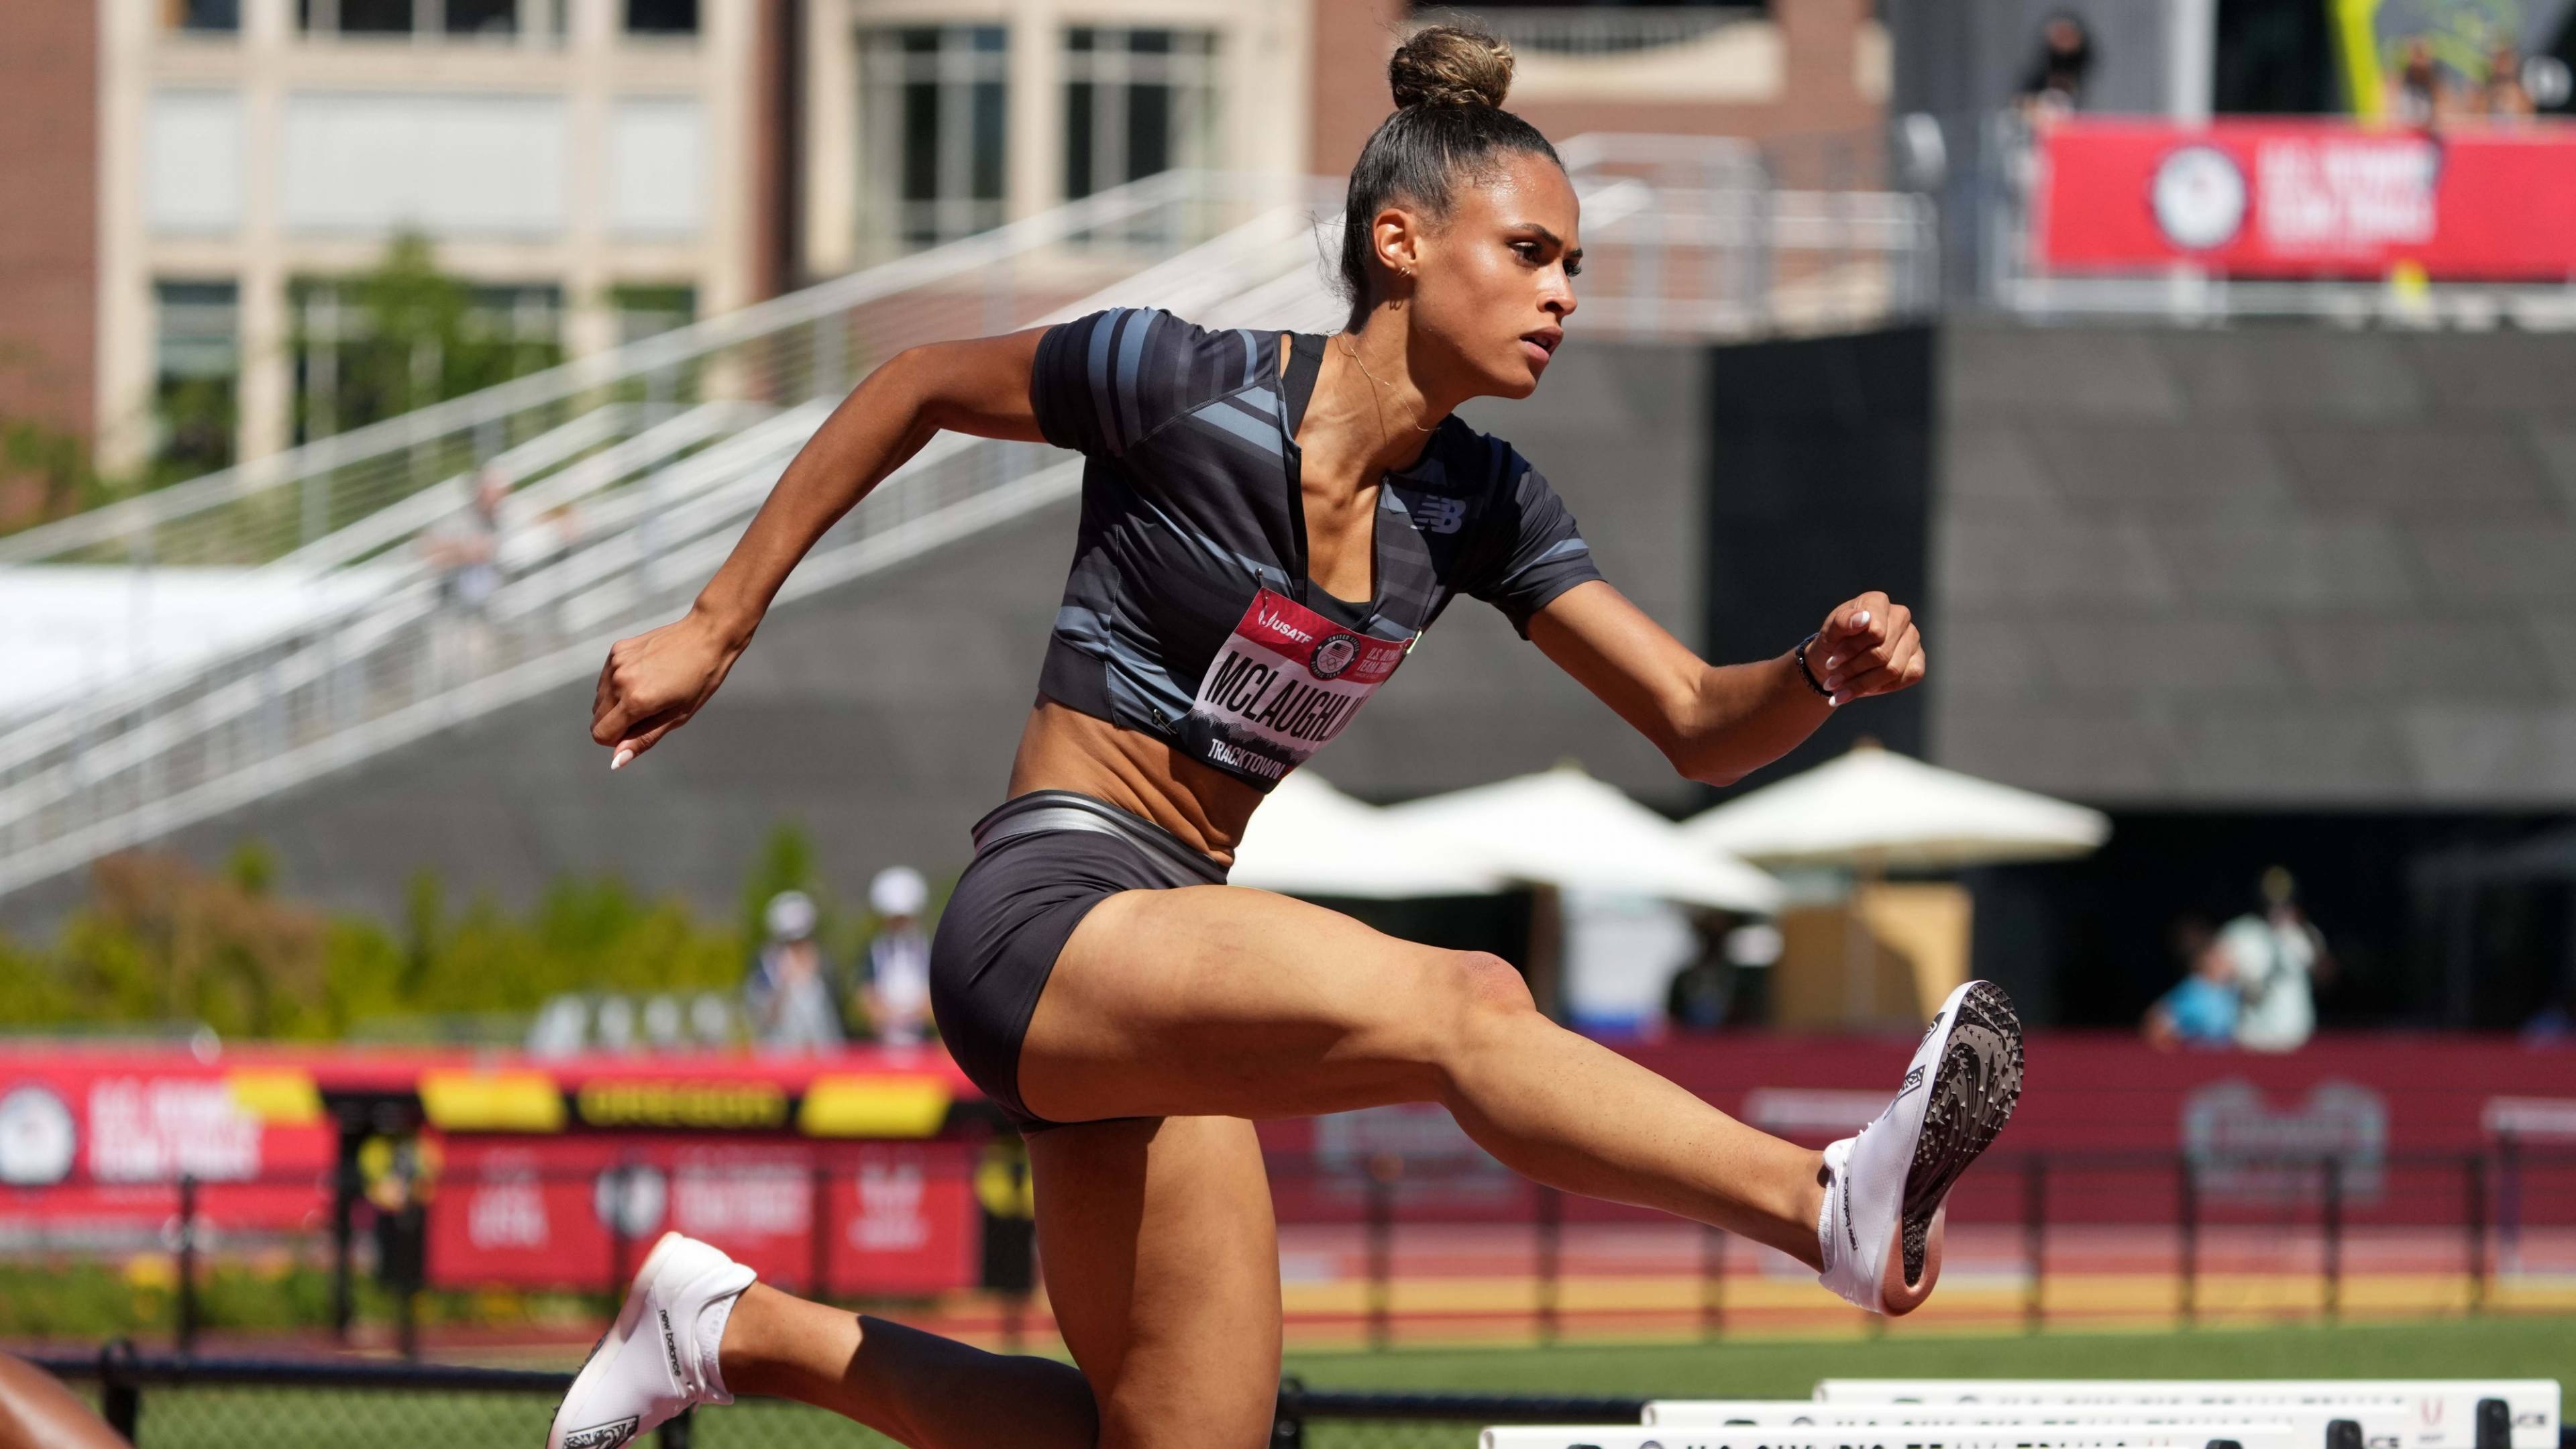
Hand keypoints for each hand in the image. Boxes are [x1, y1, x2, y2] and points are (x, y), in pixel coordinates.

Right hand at [589, 611, 744, 767]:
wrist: (707, 636)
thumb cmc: (700, 680)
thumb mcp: (677, 717)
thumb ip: (643, 739)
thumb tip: (616, 760)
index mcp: (636, 701)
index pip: (601, 734)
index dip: (618, 739)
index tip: (640, 729)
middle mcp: (619, 681)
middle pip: (597, 718)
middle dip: (617, 722)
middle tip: (649, 710)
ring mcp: (616, 663)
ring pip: (600, 698)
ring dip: (617, 702)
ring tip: (649, 689)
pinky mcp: (617, 650)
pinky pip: (606, 678)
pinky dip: (619, 683)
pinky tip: (645, 674)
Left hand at [1812, 591, 1923, 706]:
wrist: (1837, 661)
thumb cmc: (1834, 642)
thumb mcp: (1829, 632)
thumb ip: (1842, 622)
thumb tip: (1864, 619)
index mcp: (1877, 602)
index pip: (1875, 631)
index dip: (1852, 650)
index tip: (1832, 663)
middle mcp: (1900, 616)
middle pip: (1881, 653)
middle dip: (1854, 672)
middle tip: (1832, 683)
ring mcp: (1912, 638)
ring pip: (1892, 669)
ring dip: (1862, 684)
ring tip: (1840, 692)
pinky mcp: (1917, 660)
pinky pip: (1905, 678)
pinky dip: (1879, 688)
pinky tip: (1861, 690)